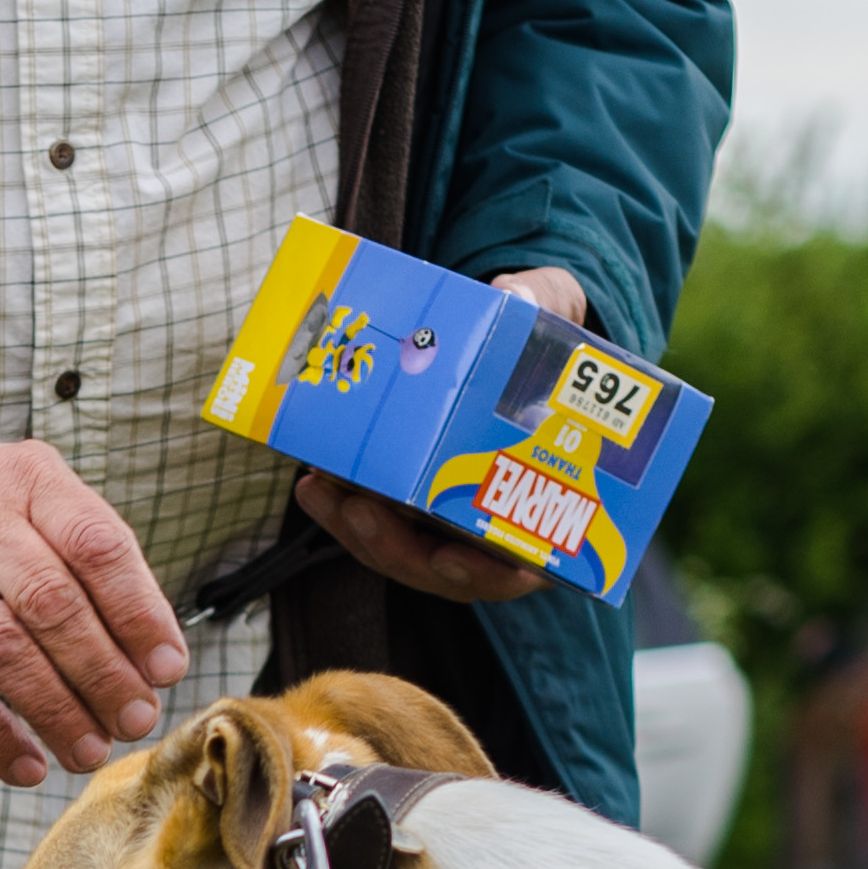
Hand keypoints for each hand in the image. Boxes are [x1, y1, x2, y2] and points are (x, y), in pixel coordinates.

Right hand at [0, 439, 194, 784]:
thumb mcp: (22, 491)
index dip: (140, 613)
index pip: (98, 546)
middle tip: (136, 719)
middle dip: (105, 674)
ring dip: (56, 710)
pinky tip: (25, 762)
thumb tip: (146, 645)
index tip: (167, 668)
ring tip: (89, 750)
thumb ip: (81, 551)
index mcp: (29, 478)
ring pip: (4, 648)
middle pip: (55, 604)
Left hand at [294, 266, 592, 608]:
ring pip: (401, 552)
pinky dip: (345, 509)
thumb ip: (544, 308)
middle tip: (364, 511)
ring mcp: (452, 523)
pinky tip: (313, 481)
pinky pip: (377, 523)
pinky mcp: (413, 507)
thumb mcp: (554, 319)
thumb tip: (517, 296)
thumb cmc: (551, 343)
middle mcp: (499, 530)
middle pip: (443, 568)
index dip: (486, 572)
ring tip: (320, 491)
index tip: (452, 557)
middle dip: (398, 548)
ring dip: (357, 530)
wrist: (525, 340)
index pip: (518, 568)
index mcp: (553, 508)